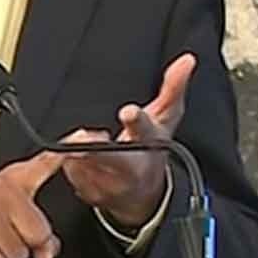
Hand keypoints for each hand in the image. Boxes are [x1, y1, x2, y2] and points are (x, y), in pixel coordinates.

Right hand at [0, 150, 63, 257]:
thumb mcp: (6, 216)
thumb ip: (35, 229)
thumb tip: (48, 252)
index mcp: (12, 180)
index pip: (45, 162)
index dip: (67, 150)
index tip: (87, 137)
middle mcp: (1, 189)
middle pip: (39, 231)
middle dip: (26, 243)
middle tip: (4, 234)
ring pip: (20, 252)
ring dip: (5, 253)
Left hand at [61, 52, 196, 227]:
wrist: (143, 197)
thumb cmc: (151, 150)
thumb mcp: (166, 119)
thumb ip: (172, 88)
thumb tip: (186, 60)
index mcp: (148, 142)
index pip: (144, 128)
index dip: (137, 120)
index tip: (129, 112)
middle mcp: (130, 167)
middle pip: (108, 155)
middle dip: (92, 145)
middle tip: (84, 137)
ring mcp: (109, 183)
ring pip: (82, 162)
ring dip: (78, 151)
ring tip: (86, 144)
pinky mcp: (89, 193)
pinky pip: (70, 172)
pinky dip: (70, 162)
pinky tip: (79, 158)